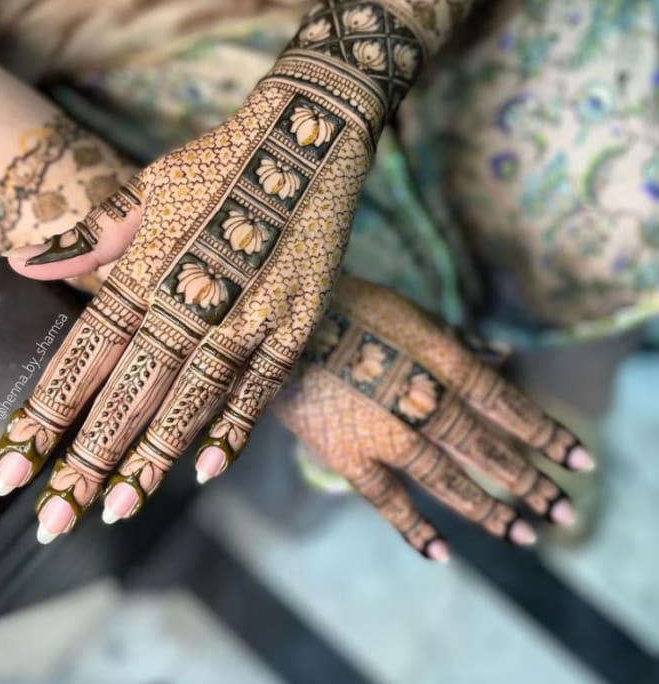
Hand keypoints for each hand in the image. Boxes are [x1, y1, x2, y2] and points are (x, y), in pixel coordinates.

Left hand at [0, 0, 494, 541]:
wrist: (308, 132)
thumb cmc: (221, 159)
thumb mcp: (149, 184)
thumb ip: (94, 234)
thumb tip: (31, 265)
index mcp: (150, 263)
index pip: (87, 351)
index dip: (50, 410)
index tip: (17, 463)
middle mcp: (194, 294)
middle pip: (132, 389)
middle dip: (90, 456)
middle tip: (55, 518)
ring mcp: (250, 311)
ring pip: (192, 397)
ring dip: (153, 457)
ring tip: (118, 509)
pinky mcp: (297, 317)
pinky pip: (262, 383)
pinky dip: (236, 425)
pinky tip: (209, 469)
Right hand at [273, 278, 594, 561]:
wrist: (277, 320)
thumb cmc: (344, 303)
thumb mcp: (406, 310)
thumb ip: (455, 338)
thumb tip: (502, 355)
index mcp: (441, 359)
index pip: (507, 405)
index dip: (546, 434)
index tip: (579, 460)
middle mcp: (423, 400)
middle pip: (488, 448)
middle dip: (529, 481)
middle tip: (563, 512)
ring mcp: (387, 433)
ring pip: (450, 481)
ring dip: (491, 509)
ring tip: (524, 533)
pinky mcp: (348, 456)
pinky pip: (389, 503)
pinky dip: (416, 530)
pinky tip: (442, 553)